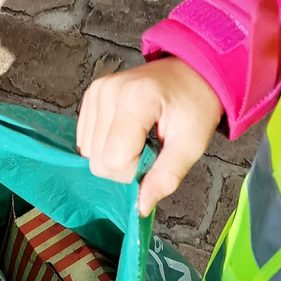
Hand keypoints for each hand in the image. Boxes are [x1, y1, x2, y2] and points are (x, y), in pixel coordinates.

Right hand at [78, 57, 223, 216]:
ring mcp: (96, 91)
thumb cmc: (194, 107)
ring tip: (139, 137)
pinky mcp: (90, 95)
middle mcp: (108, 91)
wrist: (191, 71)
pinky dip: (106, 144)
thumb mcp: (191, 145)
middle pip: (97, 160)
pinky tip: (127, 131)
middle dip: (123, 165)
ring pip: (88, 152)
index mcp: (135, 99)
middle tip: (149, 147)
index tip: (156, 154)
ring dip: (114, 155)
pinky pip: (86, 139)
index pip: (113, 160)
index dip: (134, 170)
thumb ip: (166, 177)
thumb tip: (140, 208)